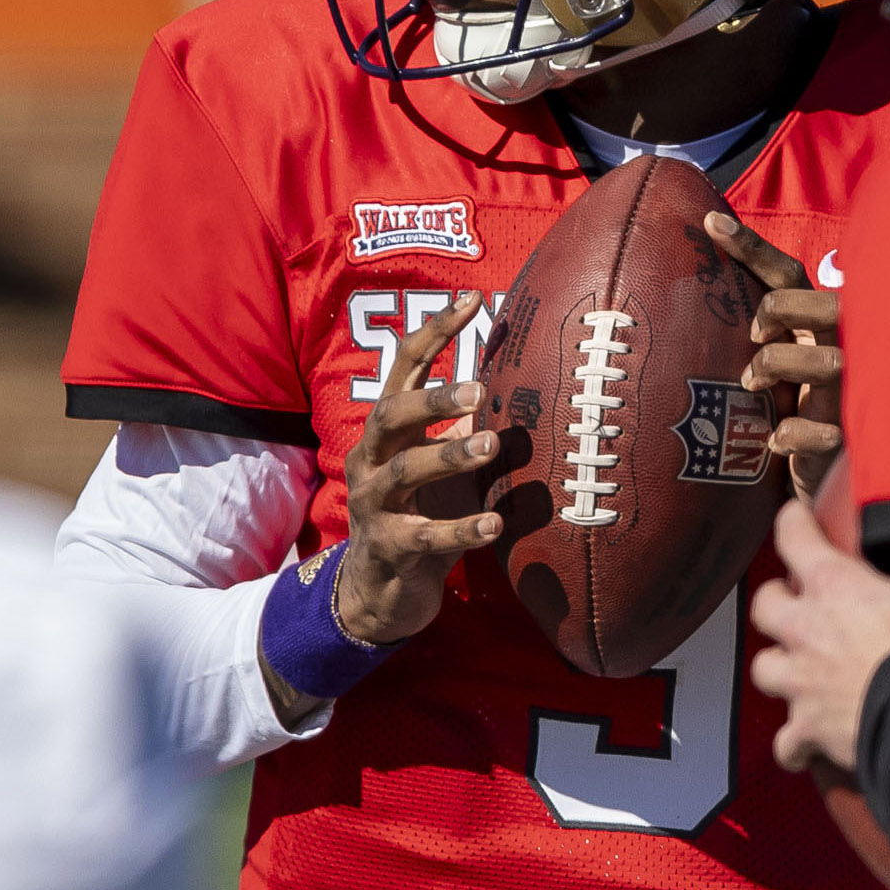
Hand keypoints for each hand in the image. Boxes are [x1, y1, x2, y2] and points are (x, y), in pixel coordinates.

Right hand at [334, 292, 503, 646]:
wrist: (380, 589)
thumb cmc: (421, 513)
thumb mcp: (440, 465)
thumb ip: (465, 429)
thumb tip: (518, 385)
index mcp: (387, 429)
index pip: (404, 367)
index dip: (436, 332)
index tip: (473, 300)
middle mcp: (371, 458)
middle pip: (390, 413)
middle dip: (432, 398)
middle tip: (478, 390)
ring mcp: (373, 503)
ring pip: (406, 471)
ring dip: (450, 457)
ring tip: (491, 447)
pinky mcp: (387, 546)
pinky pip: (423, 535)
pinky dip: (461, 528)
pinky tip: (495, 524)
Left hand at [704, 212, 840, 497]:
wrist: (811, 485)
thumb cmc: (783, 413)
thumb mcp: (764, 366)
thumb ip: (743, 333)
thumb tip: (683, 292)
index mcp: (816, 327)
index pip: (789, 275)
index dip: (752, 248)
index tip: (709, 222)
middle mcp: (840, 351)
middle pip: (824, 305)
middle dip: (782, 309)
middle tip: (752, 333)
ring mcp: (848, 395)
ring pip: (829, 360)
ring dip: (780, 364)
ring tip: (750, 383)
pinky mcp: (845, 443)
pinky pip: (821, 430)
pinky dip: (791, 433)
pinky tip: (772, 442)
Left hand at [749, 499, 889, 772]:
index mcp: (836, 584)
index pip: (794, 536)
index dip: (794, 523)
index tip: (797, 517)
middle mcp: (807, 629)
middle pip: (764, 605)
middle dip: (778, 603)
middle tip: (798, 605)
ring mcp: (802, 682)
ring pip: (763, 669)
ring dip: (779, 668)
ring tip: (799, 671)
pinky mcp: (810, 730)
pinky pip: (786, 742)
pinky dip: (794, 744)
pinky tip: (806, 746)